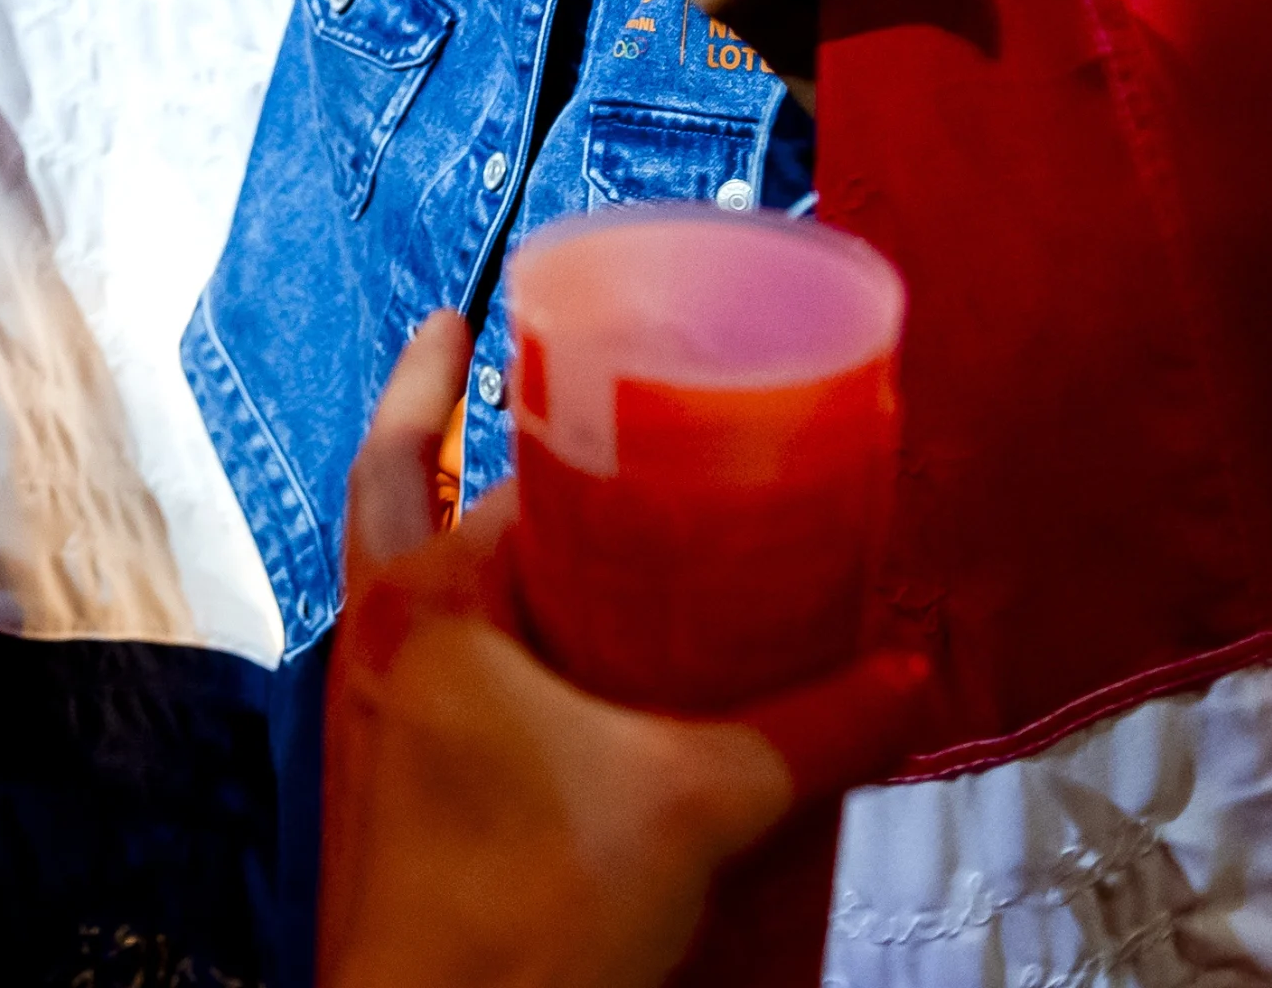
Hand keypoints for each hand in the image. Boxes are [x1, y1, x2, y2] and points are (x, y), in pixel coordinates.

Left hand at [320, 314, 928, 987]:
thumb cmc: (519, 920)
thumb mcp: (696, 808)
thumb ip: (812, 734)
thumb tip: (906, 676)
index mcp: (428, 603)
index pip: (488, 463)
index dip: (552, 412)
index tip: (582, 355)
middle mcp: (378, 639)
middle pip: (396, 485)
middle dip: (435, 413)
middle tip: (476, 352)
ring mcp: (365, 714)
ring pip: (396, 575)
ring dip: (445, 523)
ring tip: (524, 497)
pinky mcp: (382, 789)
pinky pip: (422, 668)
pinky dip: (470, 635)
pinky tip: (543, 665)